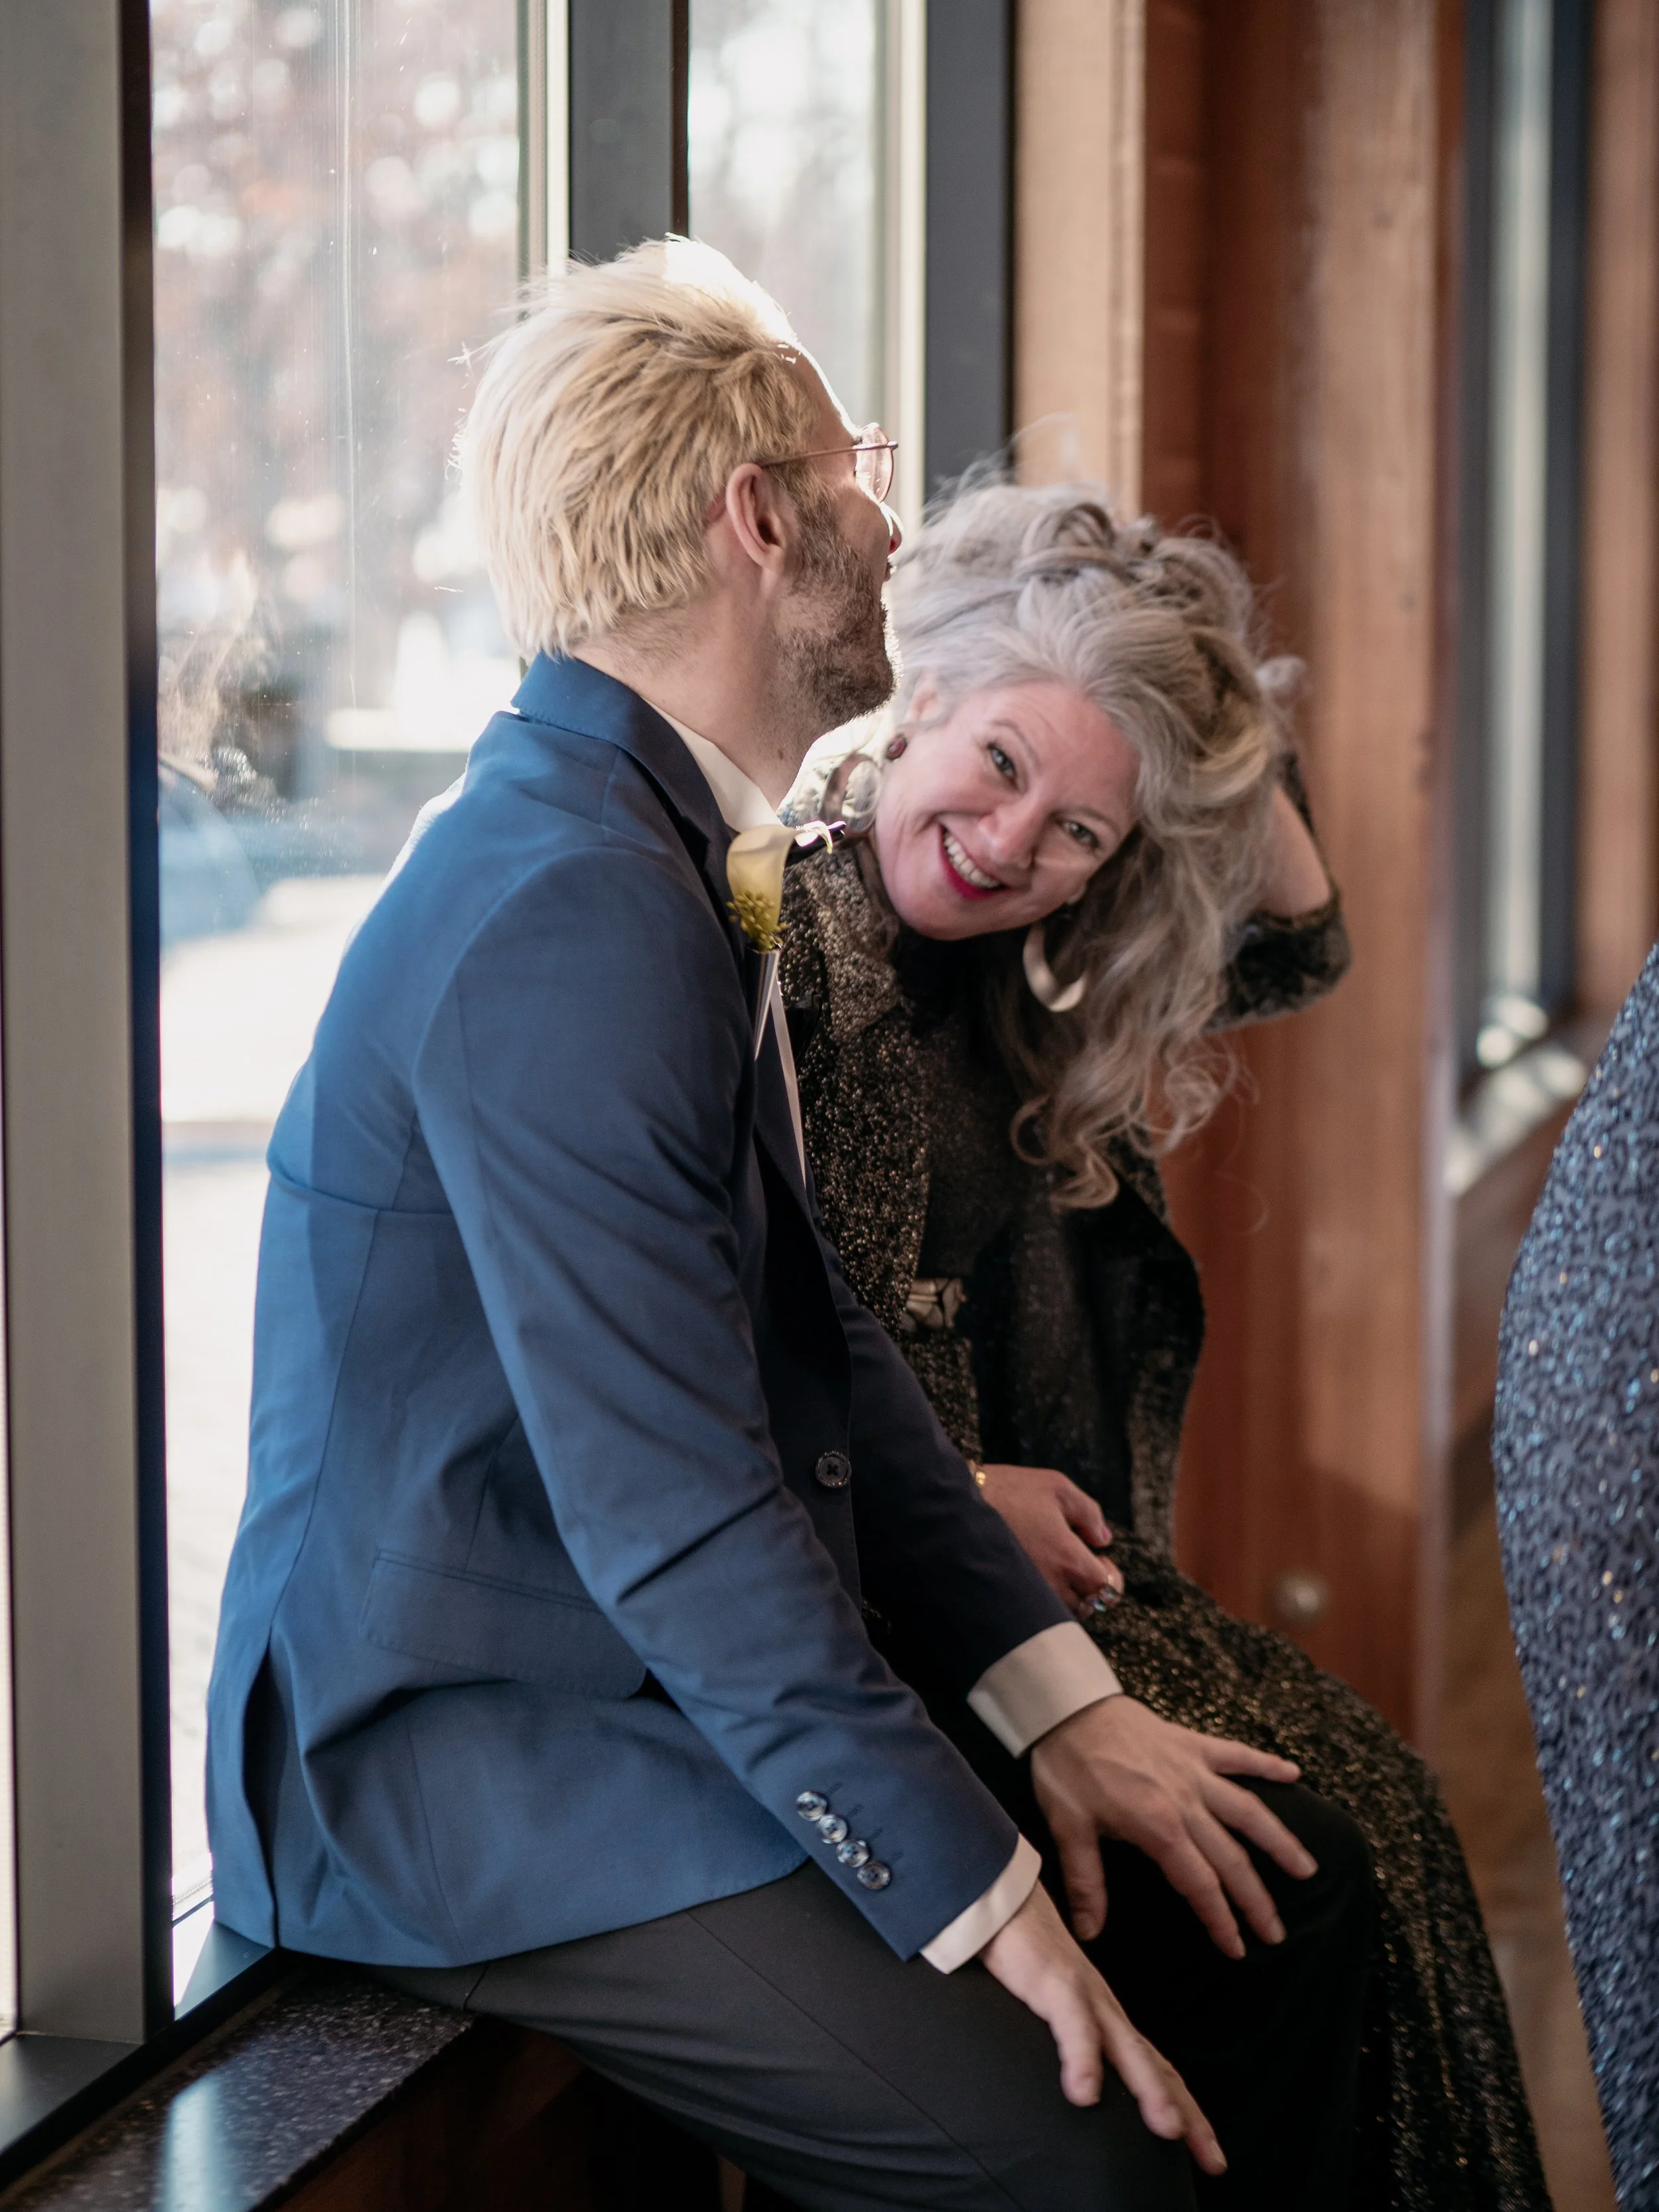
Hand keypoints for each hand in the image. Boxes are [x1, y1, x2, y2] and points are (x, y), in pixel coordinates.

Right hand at [976, 1462, 1122, 1617]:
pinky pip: (1035, 1611)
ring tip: (1055, 1569)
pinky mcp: (1007, 1599)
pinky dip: (1042, 1600)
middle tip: (1080, 1564)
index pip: (1107, 1588)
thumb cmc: (1007, 1492)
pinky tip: (1033, 1576)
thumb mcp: (1056, 1487)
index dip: (1111, 1576)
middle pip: (1088, 1606)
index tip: (1102, 1560)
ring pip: (1061, 1613)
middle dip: (1090, 1587)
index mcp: (1070, 1560)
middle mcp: (1052, 1587)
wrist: (954, 1506)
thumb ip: (1088, 1512)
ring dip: (1067, 1596)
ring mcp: (1028, 1597)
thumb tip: (1103, 1538)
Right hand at [980, 1882, 1224, 2170]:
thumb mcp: (1048, 2005)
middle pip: (1155, 2066)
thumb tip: (1075, 2086)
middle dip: (1186, 2114)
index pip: (1155, 2068)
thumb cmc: (1019, 1950)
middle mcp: (1104, 2007)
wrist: (996, 1892)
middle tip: (1214, 2160)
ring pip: (1126, 2048)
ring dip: (1150, 2090)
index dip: (1184, 2110)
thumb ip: (1065, 2037)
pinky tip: (1084, 2094)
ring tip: (1169, 2131)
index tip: (1209, 2153)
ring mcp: (1082, 1992)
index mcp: (1105, 2015)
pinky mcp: (1052, 1980)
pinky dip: (1082, 2059)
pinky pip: (1073, 2024)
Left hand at [1030, 1696, 1314, 1956]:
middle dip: (1256, 1899)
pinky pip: (1237, 1754)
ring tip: (1307, 1868)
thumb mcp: (1067, 1827)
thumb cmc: (1065, 1767)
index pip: (1199, 1884)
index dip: (1220, 1920)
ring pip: (1248, 1809)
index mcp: (1158, 1826)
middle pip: (1231, 1857)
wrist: (1065, 1705)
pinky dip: (1266, 1764)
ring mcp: (1194, 1769)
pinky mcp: (1192, 1742)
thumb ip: (1085, 1882)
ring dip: (1279, 1840)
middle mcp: (1186, 1800)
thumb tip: (1089, 1933)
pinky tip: (1293, 1773)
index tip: (1238, 1949)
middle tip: (1277, 1932)